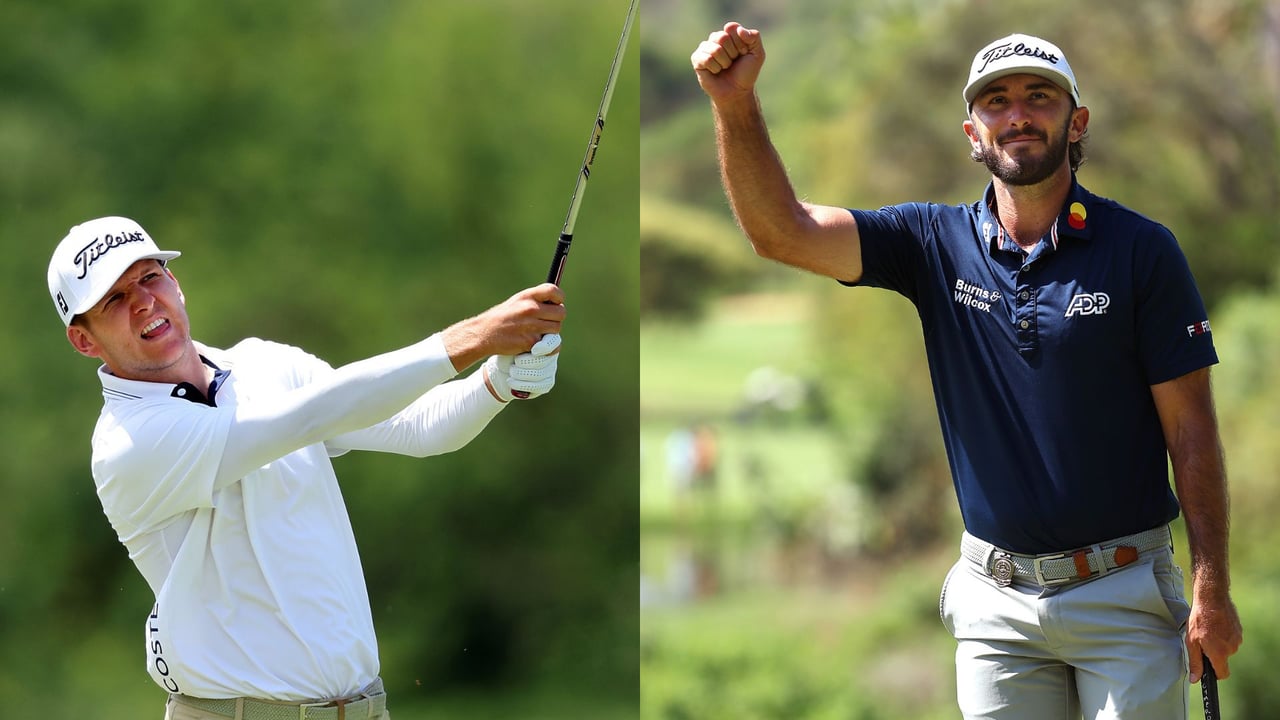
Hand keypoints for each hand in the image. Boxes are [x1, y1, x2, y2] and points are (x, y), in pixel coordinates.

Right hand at [442, 283, 564, 370]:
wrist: (484, 334)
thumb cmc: (502, 318)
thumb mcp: (517, 301)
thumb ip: (536, 300)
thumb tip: (557, 303)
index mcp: (527, 296)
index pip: (554, 291)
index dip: (559, 298)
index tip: (556, 304)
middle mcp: (530, 309)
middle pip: (561, 313)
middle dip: (556, 319)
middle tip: (546, 322)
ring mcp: (531, 326)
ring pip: (557, 329)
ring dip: (551, 333)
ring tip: (538, 333)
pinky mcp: (531, 342)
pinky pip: (551, 346)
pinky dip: (547, 348)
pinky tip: (536, 345)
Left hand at [483, 333, 560, 401]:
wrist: (503, 370)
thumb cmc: (506, 352)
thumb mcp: (509, 344)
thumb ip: (519, 342)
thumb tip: (526, 345)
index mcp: (545, 338)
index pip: (553, 341)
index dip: (546, 346)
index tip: (533, 351)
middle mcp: (551, 353)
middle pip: (543, 360)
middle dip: (524, 363)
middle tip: (514, 362)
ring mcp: (551, 369)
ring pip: (539, 374)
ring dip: (520, 374)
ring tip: (511, 371)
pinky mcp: (547, 383)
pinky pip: (538, 386)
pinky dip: (521, 385)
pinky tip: (511, 381)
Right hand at [691, 21, 765, 101]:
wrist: (736, 92)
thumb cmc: (746, 73)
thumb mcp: (757, 54)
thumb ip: (754, 37)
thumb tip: (738, 29)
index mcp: (729, 33)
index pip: (732, 28)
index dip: (740, 43)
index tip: (743, 53)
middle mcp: (715, 38)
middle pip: (722, 37)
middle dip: (732, 53)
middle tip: (733, 62)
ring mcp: (705, 48)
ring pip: (715, 49)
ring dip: (724, 62)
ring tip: (724, 68)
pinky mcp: (697, 59)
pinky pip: (707, 59)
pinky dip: (715, 68)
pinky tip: (715, 72)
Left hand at [1185, 591, 1242, 682]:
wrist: (1212, 598)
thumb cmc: (1199, 619)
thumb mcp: (1191, 642)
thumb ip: (1195, 662)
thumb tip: (1196, 679)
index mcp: (1220, 653)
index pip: (1222, 674)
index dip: (1214, 673)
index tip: (1207, 667)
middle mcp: (1231, 648)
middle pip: (1223, 659)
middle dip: (1213, 653)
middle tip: (1201, 640)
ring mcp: (1237, 639)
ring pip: (1226, 648)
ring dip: (1218, 643)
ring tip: (1207, 630)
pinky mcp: (1239, 630)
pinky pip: (1230, 638)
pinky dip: (1223, 635)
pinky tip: (1214, 625)